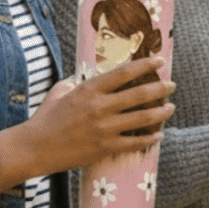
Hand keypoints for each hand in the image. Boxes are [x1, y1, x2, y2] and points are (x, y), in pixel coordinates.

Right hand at [0, 57, 174, 191]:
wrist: (36, 147)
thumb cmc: (46, 117)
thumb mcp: (61, 91)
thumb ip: (78, 82)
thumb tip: (91, 77)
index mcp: (89, 89)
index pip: (124, 73)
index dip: (145, 65)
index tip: (159, 60)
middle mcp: (100, 107)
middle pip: (139, 94)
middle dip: (160, 88)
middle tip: (172, 85)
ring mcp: (104, 128)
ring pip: (142, 118)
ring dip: (160, 112)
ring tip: (170, 108)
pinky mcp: (104, 147)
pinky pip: (134, 143)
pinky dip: (149, 138)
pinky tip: (159, 135)